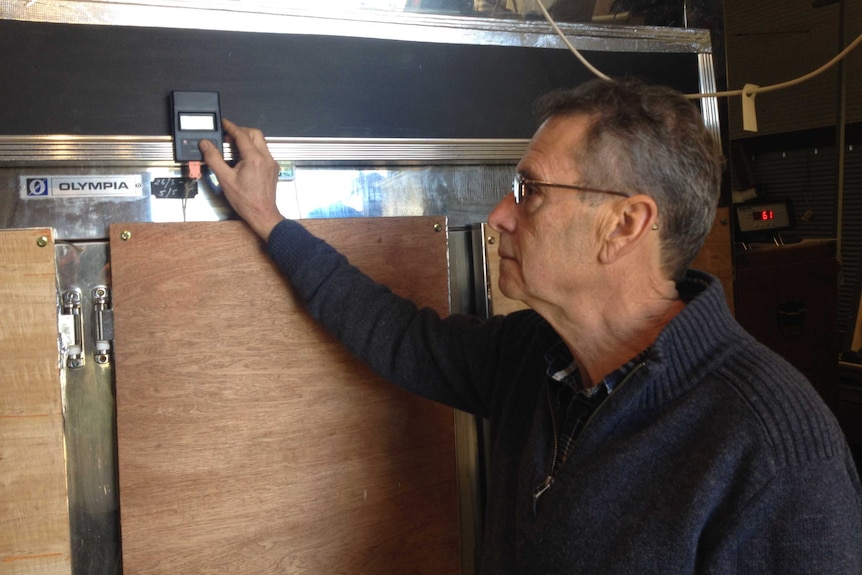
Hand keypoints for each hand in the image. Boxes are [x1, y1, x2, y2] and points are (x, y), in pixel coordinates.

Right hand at [199, 119, 284, 239]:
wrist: (262, 214)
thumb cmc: (246, 200)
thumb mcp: (225, 179)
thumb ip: (214, 159)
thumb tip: (206, 144)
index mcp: (254, 158)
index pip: (242, 135)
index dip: (231, 127)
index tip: (224, 123)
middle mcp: (266, 158)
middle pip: (255, 134)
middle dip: (241, 131)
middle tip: (228, 136)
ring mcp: (271, 163)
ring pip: (260, 142)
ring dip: (247, 140)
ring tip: (233, 147)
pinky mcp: (273, 169)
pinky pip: (263, 152)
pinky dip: (253, 149)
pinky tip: (243, 158)